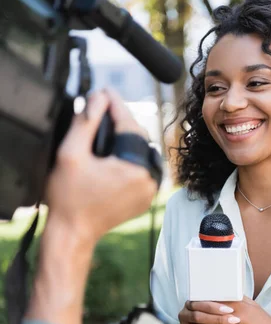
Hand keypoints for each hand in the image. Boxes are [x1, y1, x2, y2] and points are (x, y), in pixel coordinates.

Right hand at [45, 88, 156, 244]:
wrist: (73, 233)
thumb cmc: (68, 198)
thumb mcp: (70, 154)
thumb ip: (85, 121)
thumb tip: (99, 97)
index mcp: (135, 168)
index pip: (128, 123)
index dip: (114, 104)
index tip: (104, 90)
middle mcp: (149, 179)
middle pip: (139, 136)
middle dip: (120, 120)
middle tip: (102, 106)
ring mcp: (150, 191)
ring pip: (142, 151)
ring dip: (127, 138)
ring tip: (107, 126)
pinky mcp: (146, 199)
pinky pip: (142, 168)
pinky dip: (130, 157)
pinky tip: (113, 150)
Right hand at [179, 300, 242, 323]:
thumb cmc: (207, 318)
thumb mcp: (210, 309)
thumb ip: (218, 302)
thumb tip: (236, 297)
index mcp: (190, 303)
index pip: (201, 303)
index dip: (215, 307)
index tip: (230, 309)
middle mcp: (185, 315)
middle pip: (200, 317)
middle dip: (219, 319)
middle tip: (235, 320)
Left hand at [180, 296, 270, 323]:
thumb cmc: (264, 321)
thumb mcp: (252, 305)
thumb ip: (237, 299)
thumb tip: (225, 292)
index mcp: (240, 305)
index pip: (216, 301)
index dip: (203, 301)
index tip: (193, 300)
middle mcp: (237, 316)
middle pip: (211, 314)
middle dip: (199, 314)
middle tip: (188, 312)